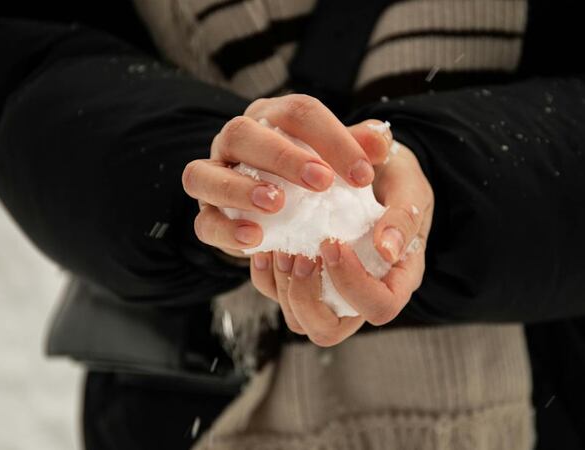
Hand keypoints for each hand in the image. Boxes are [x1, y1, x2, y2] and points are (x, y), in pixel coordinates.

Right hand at [181, 94, 389, 257]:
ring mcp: (213, 176)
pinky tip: (255, 239)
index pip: (298, 112)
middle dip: (282, 156)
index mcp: (272, 117)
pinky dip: (226, 231)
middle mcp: (235, 141)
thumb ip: (359, 149)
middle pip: (243, 132)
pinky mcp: (207, 216)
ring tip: (276, 204)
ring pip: (203, 173)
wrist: (282, 211)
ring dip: (239, 188)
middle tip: (322, 182)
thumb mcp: (341, 161)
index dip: (332, 138)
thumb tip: (381, 140)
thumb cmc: (315, 179)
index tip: (364, 175)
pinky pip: (203, 223)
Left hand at [249, 139, 433, 346]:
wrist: (368, 162)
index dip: (353, 285)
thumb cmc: (395, 176)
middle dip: (308, 296)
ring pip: (299, 320)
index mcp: (396, 279)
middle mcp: (361, 294)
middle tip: (301, 255)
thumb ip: (404, 217)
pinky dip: (266, 274)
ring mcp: (329, 290)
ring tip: (282, 248)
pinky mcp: (302, 277)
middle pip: (329, 329)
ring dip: (284, 287)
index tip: (334, 243)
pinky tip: (268, 245)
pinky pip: (276, 293)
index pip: (380, 308)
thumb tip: (387, 250)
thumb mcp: (410, 186)